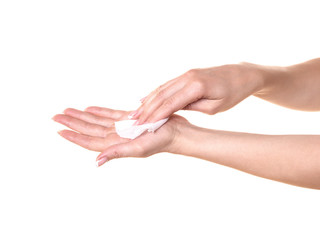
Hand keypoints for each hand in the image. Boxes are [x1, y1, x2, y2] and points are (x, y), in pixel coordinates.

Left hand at [52, 107, 188, 165]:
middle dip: (73, 123)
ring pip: (97, 121)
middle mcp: (116, 136)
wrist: (176, 133)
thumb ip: (117, 153)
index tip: (59, 130)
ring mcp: (122, 128)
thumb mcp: (138, 149)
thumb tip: (96, 162)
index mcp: (115, 144)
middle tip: (56, 116)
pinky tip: (90, 109)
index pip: (89, 141)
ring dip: (82, 116)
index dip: (74, 136)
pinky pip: (110, 114)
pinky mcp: (129, 119)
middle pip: (89, 129)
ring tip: (68, 111)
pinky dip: (99, 111)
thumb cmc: (160, 142)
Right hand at [132, 63, 263, 123]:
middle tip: (132, 122)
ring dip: (147, 101)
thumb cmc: (232, 93)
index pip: (170, 103)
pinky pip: (167, 85)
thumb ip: (193, 108)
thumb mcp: (216, 107)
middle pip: (162, 95)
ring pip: (161, 89)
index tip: (143, 126)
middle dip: (146, 109)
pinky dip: (154, 94)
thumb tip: (174, 110)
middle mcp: (188, 77)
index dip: (155, 115)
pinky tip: (144, 100)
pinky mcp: (185, 75)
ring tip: (135, 113)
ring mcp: (185, 74)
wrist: (241, 74)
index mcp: (197, 86)